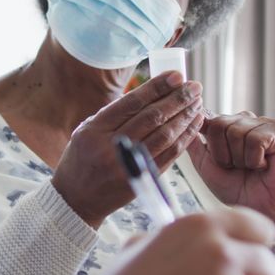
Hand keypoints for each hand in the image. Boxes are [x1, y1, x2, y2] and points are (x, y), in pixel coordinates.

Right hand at [51, 72, 204, 227]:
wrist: (76, 199)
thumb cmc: (81, 159)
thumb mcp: (87, 130)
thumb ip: (115, 113)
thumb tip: (152, 93)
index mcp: (96, 129)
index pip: (132, 102)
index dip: (157, 87)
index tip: (177, 76)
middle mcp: (112, 146)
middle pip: (152, 117)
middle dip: (178, 99)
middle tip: (194, 87)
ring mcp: (128, 165)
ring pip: (165, 136)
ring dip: (185, 117)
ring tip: (197, 102)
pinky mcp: (142, 179)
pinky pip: (170, 155)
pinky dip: (185, 138)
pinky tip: (194, 124)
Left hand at [187, 112, 274, 239]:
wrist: (257, 207)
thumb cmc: (233, 186)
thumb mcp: (204, 165)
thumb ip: (193, 143)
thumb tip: (187, 120)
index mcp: (225, 124)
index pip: (207, 118)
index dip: (207, 138)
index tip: (212, 152)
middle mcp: (243, 119)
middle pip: (219, 125)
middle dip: (223, 154)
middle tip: (236, 167)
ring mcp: (261, 123)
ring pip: (237, 133)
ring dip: (240, 159)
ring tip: (250, 167)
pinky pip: (256, 140)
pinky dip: (255, 160)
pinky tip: (263, 166)